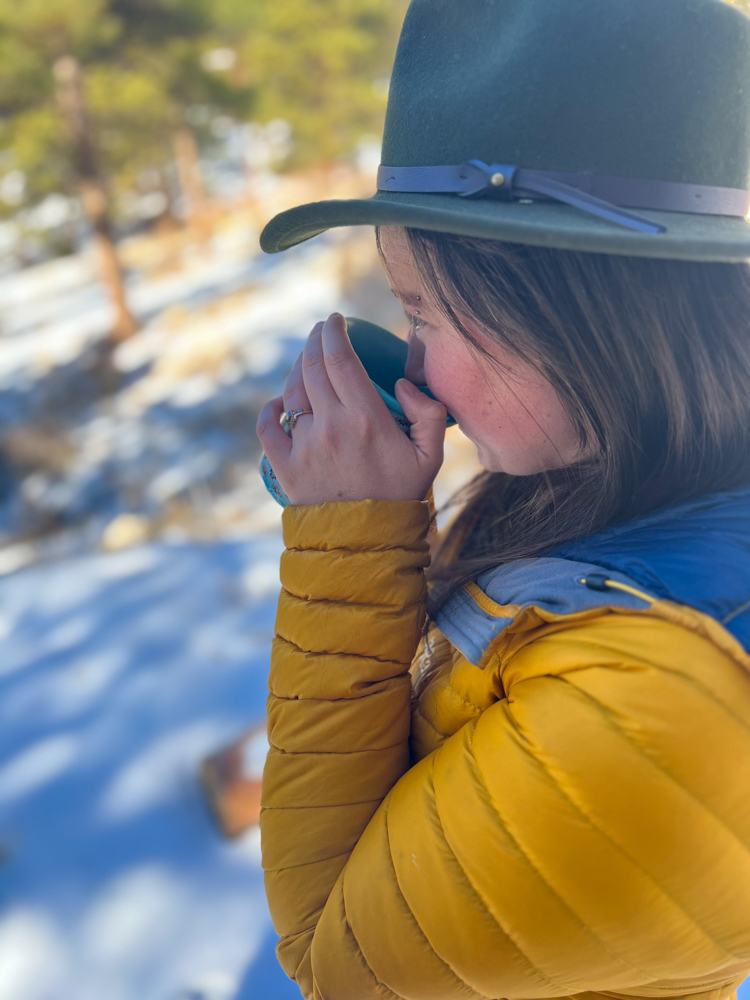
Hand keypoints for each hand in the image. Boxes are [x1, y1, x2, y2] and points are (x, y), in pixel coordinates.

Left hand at [256, 313, 446, 504]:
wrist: (367, 543)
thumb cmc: (401, 496)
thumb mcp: (431, 456)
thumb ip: (429, 412)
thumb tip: (400, 383)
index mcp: (366, 418)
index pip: (341, 358)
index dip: (334, 332)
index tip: (334, 320)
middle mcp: (331, 426)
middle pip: (313, 366)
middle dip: (314, 341)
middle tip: (319, 332)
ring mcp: (305, 445)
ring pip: (291, 391)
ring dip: (297, 369)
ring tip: (306, 362)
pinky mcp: (286, 466)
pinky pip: (268, 427)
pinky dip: (269, 409)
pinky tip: (279, 403)